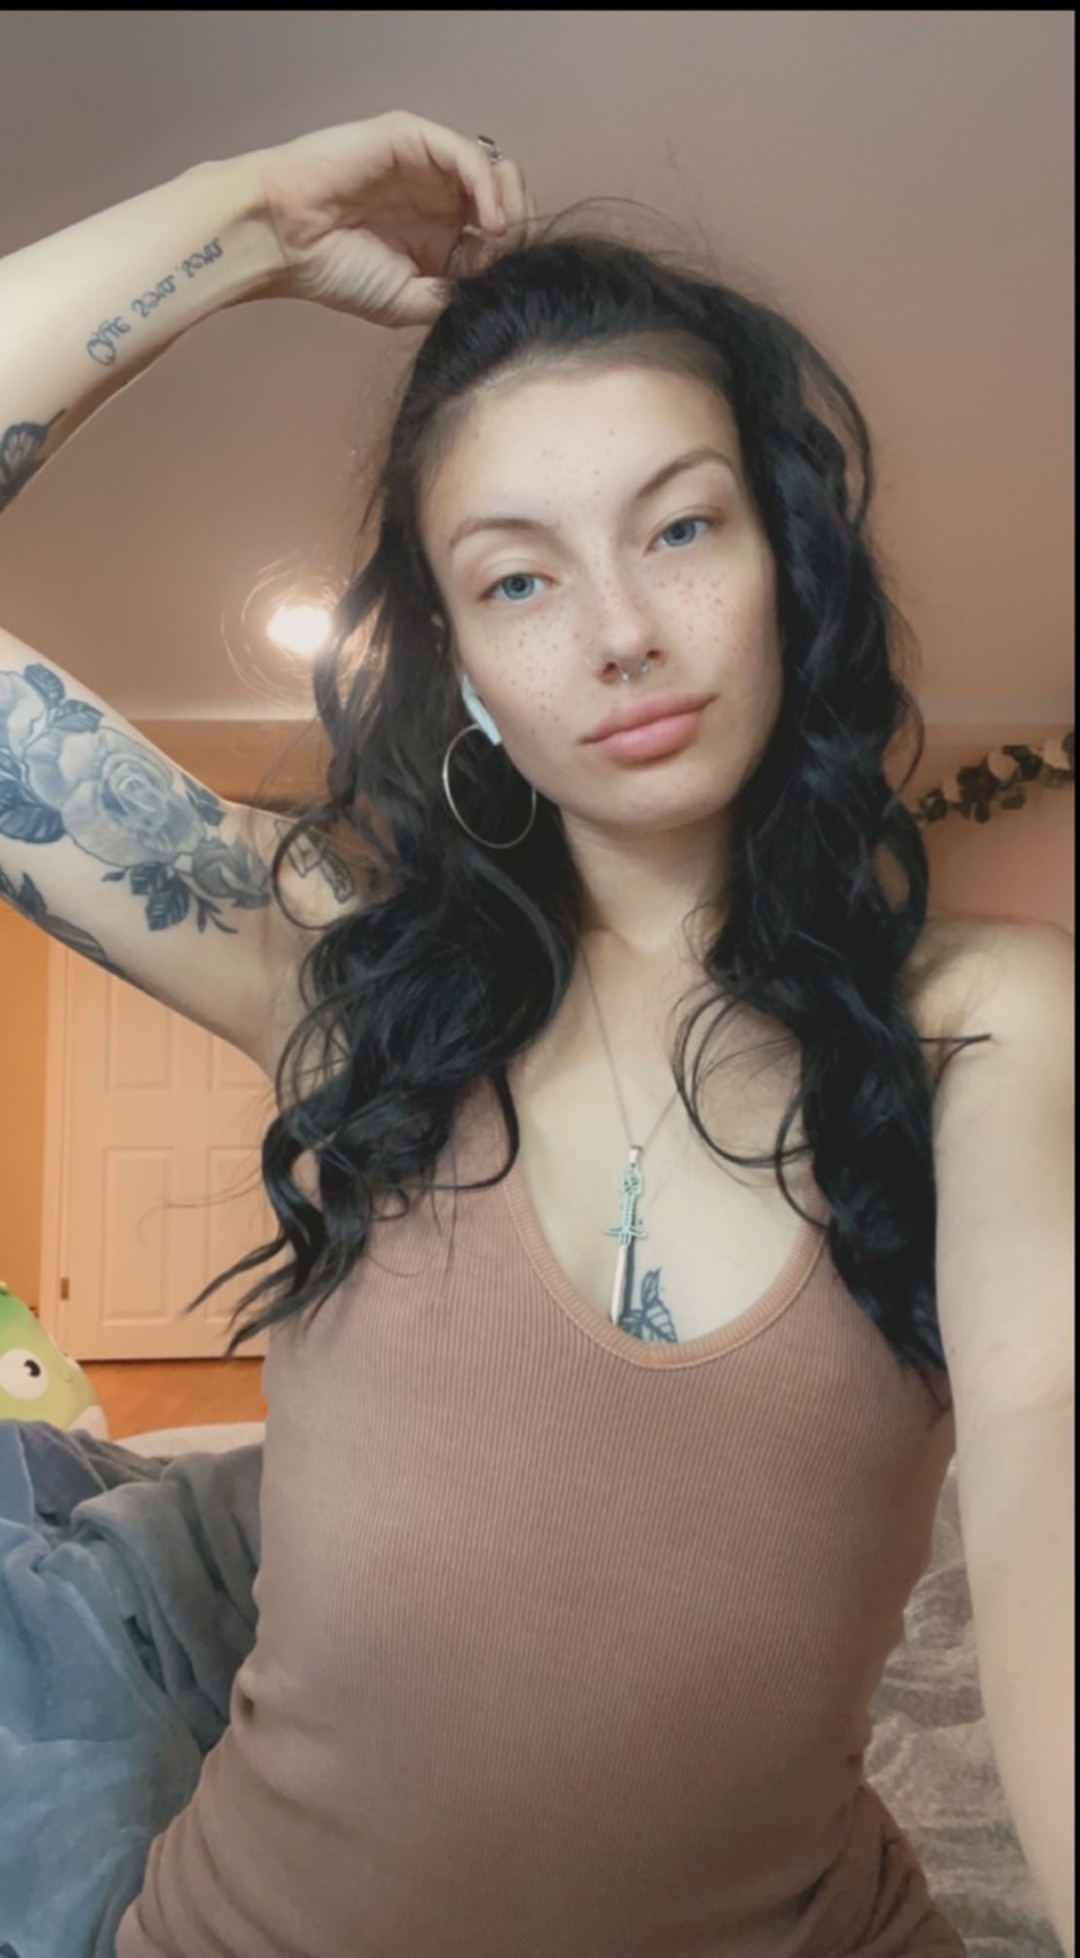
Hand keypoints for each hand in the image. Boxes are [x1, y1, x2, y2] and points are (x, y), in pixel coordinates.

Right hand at [244, 109, 536, 326]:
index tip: (502, 285)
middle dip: (519, 230)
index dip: (510, 260)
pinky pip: (469, 155)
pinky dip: (488, 187)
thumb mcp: (408, 304)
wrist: (284, 241)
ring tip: (501, 239)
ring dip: (511, 206)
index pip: (499, 239)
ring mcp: (428, 167)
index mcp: (439, 236)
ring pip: (496, 172)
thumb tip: (497, 286)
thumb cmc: (334, 272)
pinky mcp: (414, 139)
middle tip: (507, 259)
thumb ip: (454, 295)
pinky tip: (490, 222)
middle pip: (507, 201)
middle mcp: (438, 198)